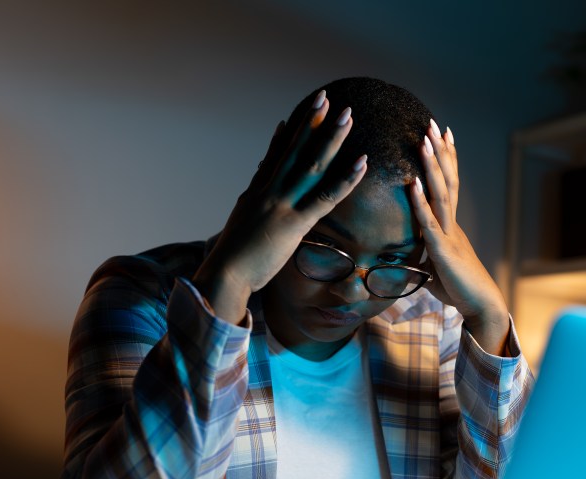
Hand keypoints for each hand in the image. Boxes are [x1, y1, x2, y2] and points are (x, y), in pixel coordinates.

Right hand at [194, 91, 367, 322]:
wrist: (224, 275)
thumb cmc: (233, 260)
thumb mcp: (242, 224)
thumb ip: (252, 204)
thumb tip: (255, 189)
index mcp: (257, 193)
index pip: (275, 156)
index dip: (288, 135)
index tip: (298, 116)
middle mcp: (269, 191)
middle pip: (294, 150)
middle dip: (311, 121)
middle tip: (326, 96)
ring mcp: (282, 204)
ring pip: (311, 164)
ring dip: (331, 137)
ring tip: (347, 114)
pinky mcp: (295, 223)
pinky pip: (326, 197)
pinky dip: (346, 178)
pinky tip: (362, 162)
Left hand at [411, 120, 511, 355]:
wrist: (480, 306)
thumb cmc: (458, 288)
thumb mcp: (435, 264)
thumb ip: (423, 251)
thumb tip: (406, 248)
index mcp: (451, 225)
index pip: (448, 185)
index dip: (446, 159)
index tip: (440, 134)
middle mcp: (452, 224)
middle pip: (447, 180)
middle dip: (440, 152)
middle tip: (432, 124)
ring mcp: (449, 235)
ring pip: (441, 195)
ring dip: (432, 167)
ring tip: (424, 140)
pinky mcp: (443, 251)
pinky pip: (430, 223)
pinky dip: (420, 203)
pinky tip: (413, 184)